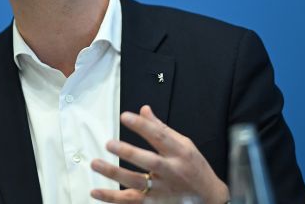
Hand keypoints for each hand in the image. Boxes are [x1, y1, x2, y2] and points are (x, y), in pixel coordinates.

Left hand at [90, 105, 228, 203]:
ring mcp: (162, 189)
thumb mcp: (184, 145)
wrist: (208, 199)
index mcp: (179, 152)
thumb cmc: (195, 168)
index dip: (142, 126)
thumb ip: (161, 128)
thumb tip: (144, 110)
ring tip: (96, 164)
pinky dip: (112, 197)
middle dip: (128, 152)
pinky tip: (96, 191)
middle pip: (149, 161)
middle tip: (109, 143)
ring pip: (136, 182)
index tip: (125, 116)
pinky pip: (130, 200)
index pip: (160, 136)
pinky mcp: (153, 203)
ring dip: (114, 173)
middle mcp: (171, 171)